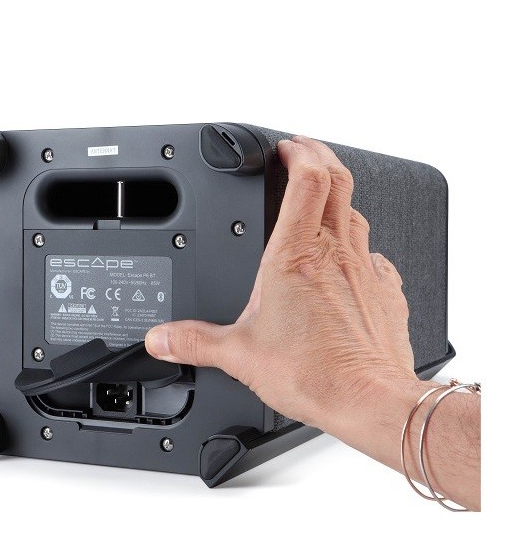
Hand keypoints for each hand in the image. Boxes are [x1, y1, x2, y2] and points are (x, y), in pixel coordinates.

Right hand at [145, 136, 415, 437]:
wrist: (369, 399)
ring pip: (357, 211)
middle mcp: (336, 253)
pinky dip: (359, 244)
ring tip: (322, 198)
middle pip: (339, 179)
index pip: (308, 178)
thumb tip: (162, 338)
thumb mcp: (239, 355)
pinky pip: (374, 253)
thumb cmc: (316, 373)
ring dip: (339, 196)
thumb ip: (195, 340)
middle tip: (305, 153)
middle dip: (321, 156)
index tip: (286, 147)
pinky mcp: (385, 292)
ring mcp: (365, 269)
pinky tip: (349, 260)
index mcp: (296, 255)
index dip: (299, 152)